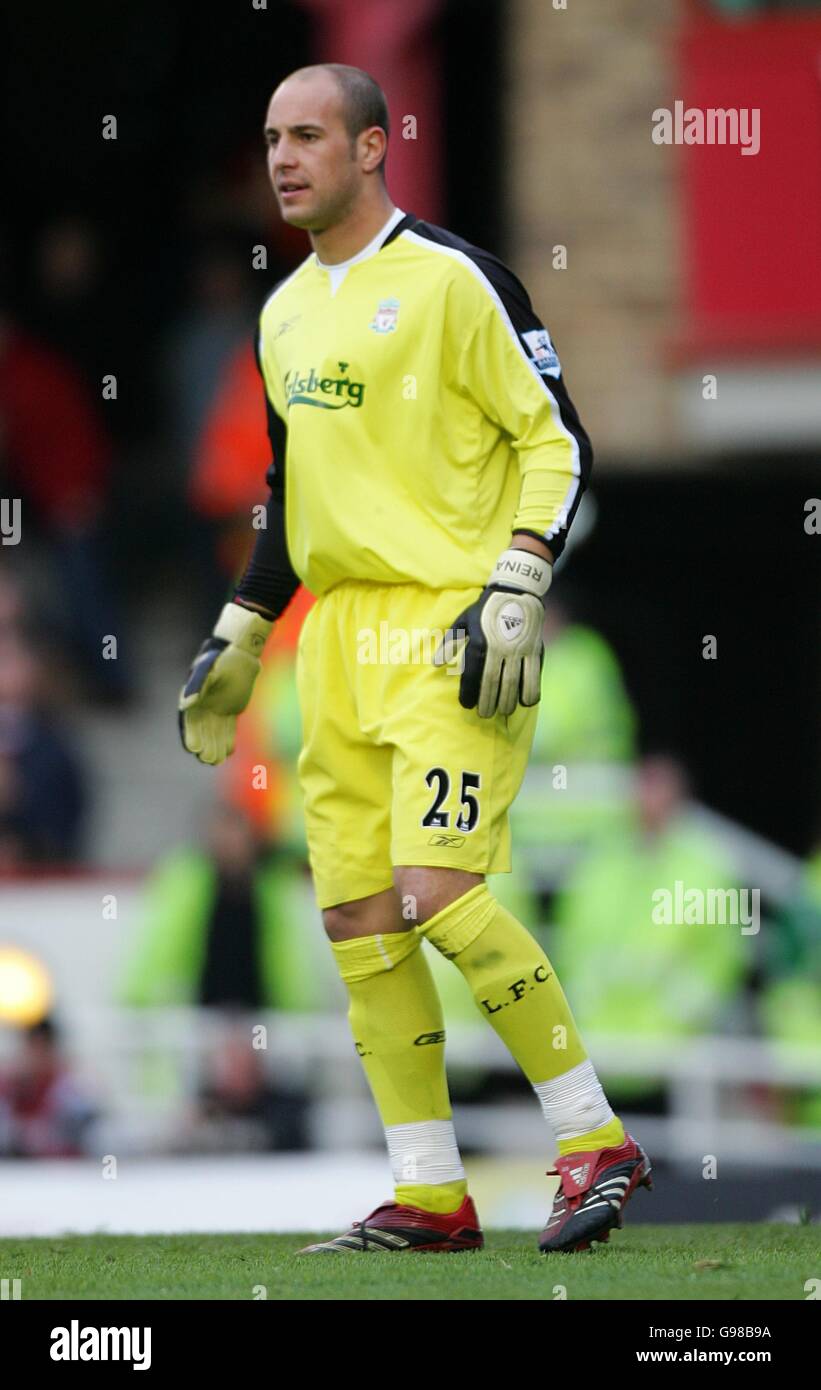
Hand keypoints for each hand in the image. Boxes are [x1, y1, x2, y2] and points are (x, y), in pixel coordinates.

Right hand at [178, 602, 272, 763]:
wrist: (240, 654)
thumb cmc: (222, 660)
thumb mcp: (210, 670)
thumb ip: (198, 686)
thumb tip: (186, 705)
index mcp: (193, 697)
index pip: (190, 721)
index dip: (190, 735)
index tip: (193, 749)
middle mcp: (203, 706)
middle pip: (201, 731)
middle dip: (203, 745)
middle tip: (206, 759)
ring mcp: (216, 709)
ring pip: (215, 733)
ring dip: (215, 747)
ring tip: (215, 761)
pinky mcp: (230, 711)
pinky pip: (228, 729)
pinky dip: (228, 741)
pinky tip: (229, 753)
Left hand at [433, 549, 550, 717]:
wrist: (517, 591)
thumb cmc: (486, 609)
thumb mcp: (464, 621)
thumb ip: (450, 643)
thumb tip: (435, 663)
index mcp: (480, 641)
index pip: (472, 673)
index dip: (468, 692)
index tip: (466, 705)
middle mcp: (500, 647)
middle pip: (493, 682)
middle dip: (487, 702)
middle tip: (484, 714)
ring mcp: (519, 650)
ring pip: (514, 683)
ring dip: (508, 701)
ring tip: (502, 711)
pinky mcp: (535, 650)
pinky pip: (534, 676)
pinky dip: (531, 691)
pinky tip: (525, 702)